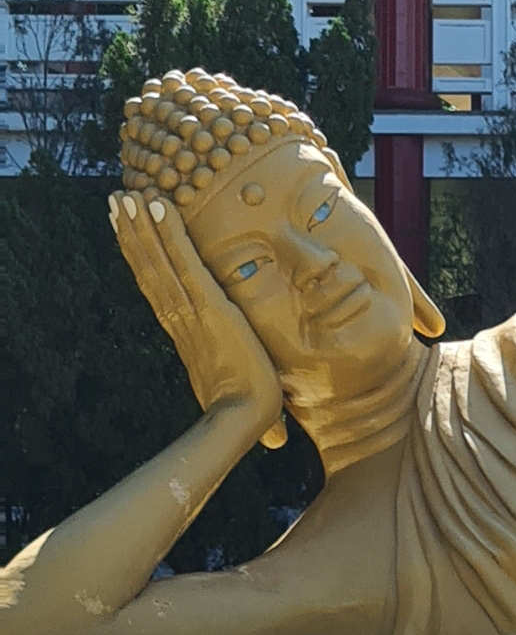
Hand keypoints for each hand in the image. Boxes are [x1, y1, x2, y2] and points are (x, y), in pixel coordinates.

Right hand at [109, 193, 285, 446]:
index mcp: (187, 333)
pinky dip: (170, 234)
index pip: (159, 288)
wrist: (244, 420)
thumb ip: (262, 408)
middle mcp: (180, 318)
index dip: (144, 259)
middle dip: (133, 234)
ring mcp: (191, 311)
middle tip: (118, 201)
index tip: (132, 234)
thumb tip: (279, 439)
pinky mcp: (208, 306)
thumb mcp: (253, 399)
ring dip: (142, 225)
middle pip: (150, 268)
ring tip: (126, 195)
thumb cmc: (247, 412)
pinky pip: (184, 263)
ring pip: (159, 260)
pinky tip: (159, 206)